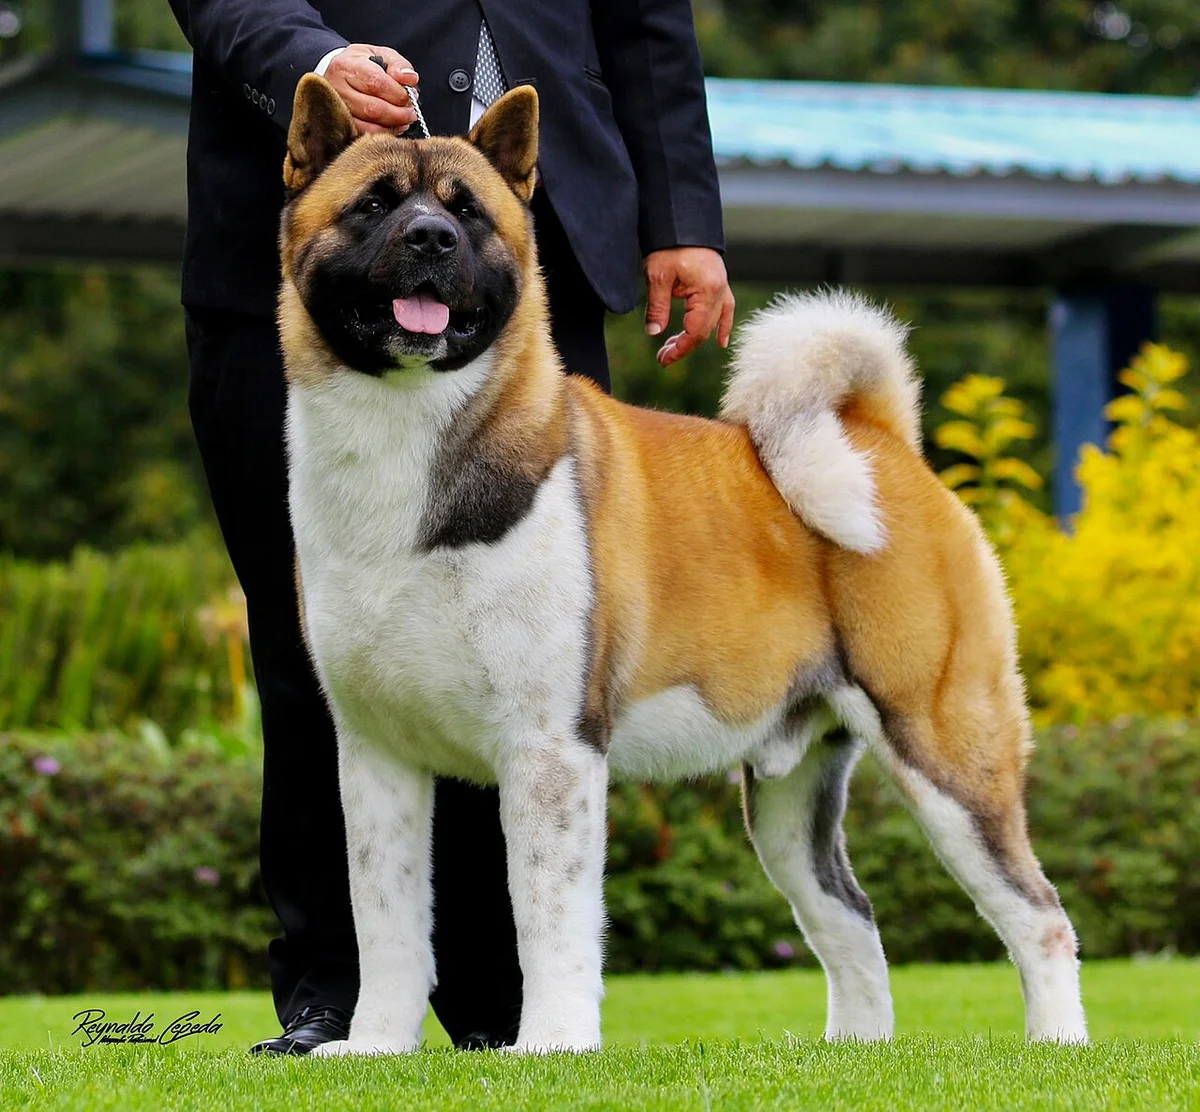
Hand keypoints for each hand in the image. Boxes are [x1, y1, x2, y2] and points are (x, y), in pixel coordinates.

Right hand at [325, 44, 419, 135]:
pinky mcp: (343, 127)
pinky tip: (393, 127)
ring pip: (370, 127)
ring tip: (404, 120)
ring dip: (393, 127)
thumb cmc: (362, 65)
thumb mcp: (380, 55)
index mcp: (346, 66)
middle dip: (399, 113)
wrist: (339, 76)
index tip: (411, 95)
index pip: (376, 83)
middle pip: (373, 108)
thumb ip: (398, 64)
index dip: (398, 93)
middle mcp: (338, 89)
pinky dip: (384, 135)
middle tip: (412, 113)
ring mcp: (338, 111)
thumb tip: (410, 78)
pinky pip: (366, 136)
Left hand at [643, 247, 734, 366]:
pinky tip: (722, 342)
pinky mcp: (720, 283)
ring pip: (713, 323)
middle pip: (705, 331)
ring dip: (695, 338)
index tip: (662, 360)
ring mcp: (722, 287)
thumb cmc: (669, 245)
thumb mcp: (657, 276)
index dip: (680, 349)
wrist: (682, 220)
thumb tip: (654, 333)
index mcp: (707, 291)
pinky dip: (723, 326)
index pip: (696, 332)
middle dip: (683, 346)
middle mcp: (720, 292)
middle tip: (661, 356)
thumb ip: (657, 307)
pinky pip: (726, 309)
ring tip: (673, 348)